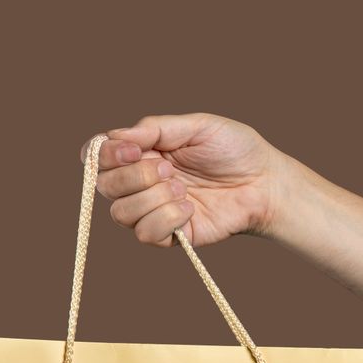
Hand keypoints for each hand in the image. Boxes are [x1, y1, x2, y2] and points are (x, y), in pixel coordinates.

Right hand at [81, 112, 288, 247]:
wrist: (264, 183)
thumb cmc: (234, 150)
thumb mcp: (196, 126)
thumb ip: (154, 128)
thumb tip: (116, 135)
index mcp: (143, 153)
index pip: (99, 158)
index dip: (104, 156)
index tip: (133, 150)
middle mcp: (142, 183)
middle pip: (105, 187)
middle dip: (134, 177)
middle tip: (169, 170)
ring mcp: (154, 210)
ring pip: (121, 214)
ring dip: (153, 199)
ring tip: (184, 189)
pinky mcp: (169, 235)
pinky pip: (146, 234)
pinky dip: (166, 219)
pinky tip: (189, 208)